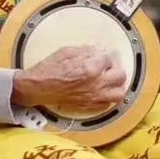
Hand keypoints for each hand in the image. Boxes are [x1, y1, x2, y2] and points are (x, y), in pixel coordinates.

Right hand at [11, 45, 125, 111]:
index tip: (100, 57)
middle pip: (120, 76)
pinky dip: (107, 98)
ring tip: (111, 82)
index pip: (109, 59)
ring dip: (117, 86)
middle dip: (115, 69)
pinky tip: (102, 92)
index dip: (104, 57)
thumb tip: (98, 52)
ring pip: (119, 94)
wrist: (39, 87)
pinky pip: (108, 105)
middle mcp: (96, 84)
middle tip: (108, 68)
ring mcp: (94, 97)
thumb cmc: (50, 69)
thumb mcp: (68, 51)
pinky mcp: (89, 107)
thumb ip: (87, 51)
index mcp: (91, 68)